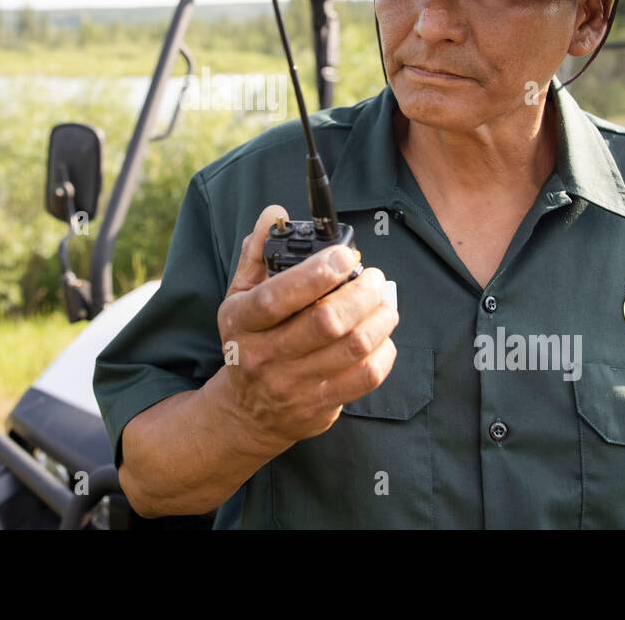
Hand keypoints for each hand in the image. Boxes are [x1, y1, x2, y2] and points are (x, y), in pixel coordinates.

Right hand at [215, 204, 397, 452]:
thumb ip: (257, 251)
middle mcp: (265, 355)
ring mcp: (293, 384)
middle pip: (328, 322)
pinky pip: (365, 377)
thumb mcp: (239, 296)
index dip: (318, 272)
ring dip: (381, 317)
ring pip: (353, 347)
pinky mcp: (320, 406)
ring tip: (385, 300)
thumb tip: (275, 212)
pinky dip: (384, 350)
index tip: (345, 255)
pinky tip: (382, 334)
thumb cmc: (249, 342)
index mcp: (243, 321)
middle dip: (362, 292)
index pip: (280, 295)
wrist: (247, 412)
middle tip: (375, 277)